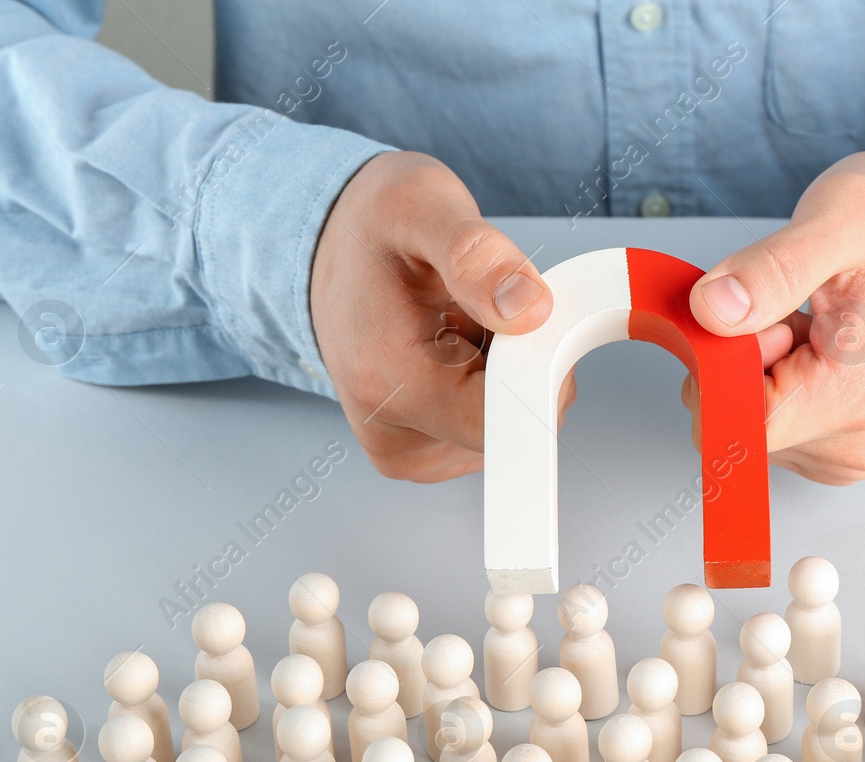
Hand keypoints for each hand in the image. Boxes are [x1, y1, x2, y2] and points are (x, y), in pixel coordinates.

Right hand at [311, 151, 572, 481]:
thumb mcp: (419, 206)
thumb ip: (477, 254)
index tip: (512, 313)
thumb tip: (530, 310)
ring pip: (509, 425)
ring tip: (457, 325)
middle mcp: (392, 435)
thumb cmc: (372, 231)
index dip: (532, 363)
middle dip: (519, 361)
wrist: (332, 253)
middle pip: (514, 422)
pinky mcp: (425, 452)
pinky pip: (491, 430)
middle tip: (478, 307)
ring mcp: (410, 451)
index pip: (507, 417)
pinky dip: (491, 387)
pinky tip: (454, 350)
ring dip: (505, 371)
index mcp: (387, 383)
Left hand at [686, 151, 864, 484]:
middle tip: (790, 314)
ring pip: (748, 425)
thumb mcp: (838, 220)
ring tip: (812, 326)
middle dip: (740, 365)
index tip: (760, 321)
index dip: (726, 368)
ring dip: (756, 371)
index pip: (741, 423)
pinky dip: (772, 381)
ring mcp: (849, 452)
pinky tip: (812, 347)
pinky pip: (769, 424)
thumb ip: (772, 269)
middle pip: (740, 427)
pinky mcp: (838, 446)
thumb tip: (711, 311)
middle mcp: (856, 442)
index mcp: (858, 398)